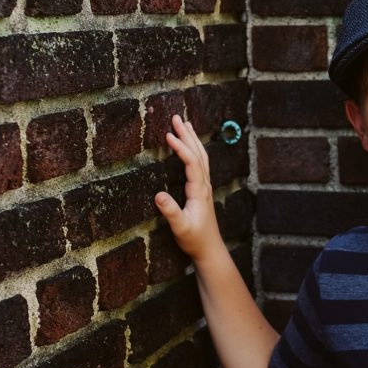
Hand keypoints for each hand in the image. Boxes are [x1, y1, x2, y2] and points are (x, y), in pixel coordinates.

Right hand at [154, 115, 223, 260]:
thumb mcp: (180, 227)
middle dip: (188, 135)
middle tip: (176, 118)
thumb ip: (171, 212)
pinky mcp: (202, 190)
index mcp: (199, 190)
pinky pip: (199, 163)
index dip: (181, 147)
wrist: (209, 249)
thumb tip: (158, 195)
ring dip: (192, 139)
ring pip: (201, 157)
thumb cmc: (195, 239)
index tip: (168, 135)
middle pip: (198, 153)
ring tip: (184, 124)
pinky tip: (189, 147)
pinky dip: (194, 150)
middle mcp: (204, 185)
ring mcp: (205, 186)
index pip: (192, 162)